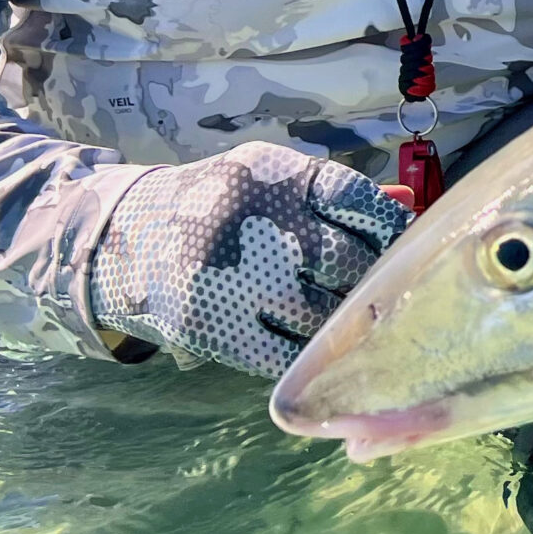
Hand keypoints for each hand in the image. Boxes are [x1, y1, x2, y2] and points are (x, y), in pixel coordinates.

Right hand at [85, 143, 411, 376]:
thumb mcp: (270, 180)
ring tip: (359, 326)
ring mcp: (233, 279)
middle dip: (370, 281)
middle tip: (385, 295)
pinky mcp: (213, 328)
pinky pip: (284, 356)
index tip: (401, 247)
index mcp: (273, 175)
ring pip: (321, 313)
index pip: (353, 200)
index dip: (387, 229)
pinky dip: (311, 357)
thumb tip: (407, 209)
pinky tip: (322, 354)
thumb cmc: (221, 206)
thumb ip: (334, 196)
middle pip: (344, 262)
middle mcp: (255, 223)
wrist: (126, 239)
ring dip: (346, 324)